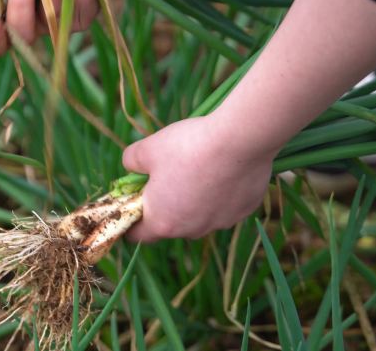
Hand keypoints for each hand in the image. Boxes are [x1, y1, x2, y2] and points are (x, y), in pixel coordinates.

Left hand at [121, 115, 275, 241]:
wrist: (239, 139)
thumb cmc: (186, 147)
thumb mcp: (147, 149)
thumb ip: (131, 161)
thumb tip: (131, 165)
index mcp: (163, 222)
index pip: (138, 235)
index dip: (131, 221)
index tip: (132, 205)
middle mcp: (192, 230)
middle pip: (171, 225)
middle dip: (165, 207)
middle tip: (166, 178)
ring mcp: (220, 223)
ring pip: (200, 216)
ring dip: (195, 201)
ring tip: (198, 170)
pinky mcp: (243, 211)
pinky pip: (225, 205)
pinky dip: (221, 193)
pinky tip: (223, 169)